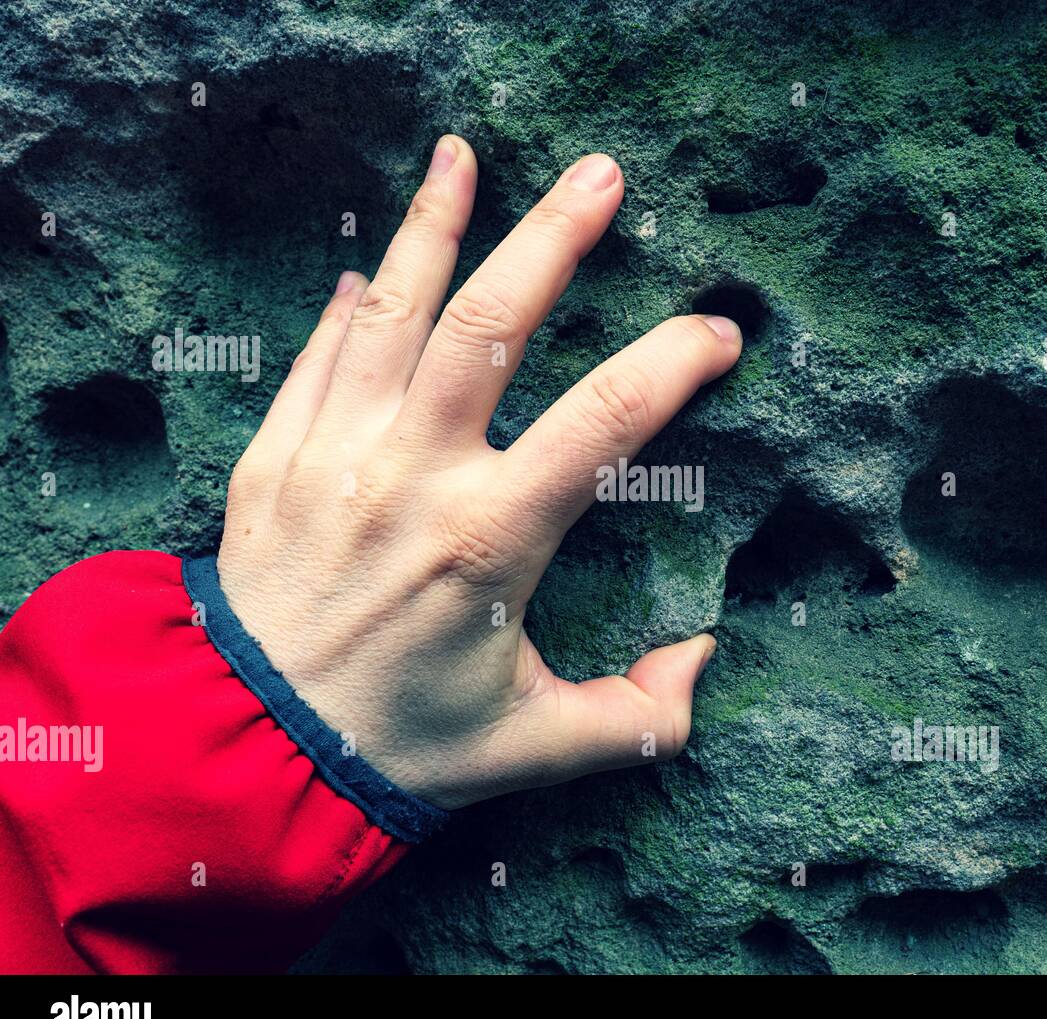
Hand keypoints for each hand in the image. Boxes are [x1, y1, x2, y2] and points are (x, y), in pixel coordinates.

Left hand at [216, 137, 740, 808]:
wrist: (247, 751)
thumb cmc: (402, 745)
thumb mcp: (535, 748)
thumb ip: (637, 716)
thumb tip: (702, 659)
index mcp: (490, 540)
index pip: (605, 420)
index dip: (674, 363)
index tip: (718, 333)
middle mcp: (411, 477)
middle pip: (489, 325)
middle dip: (554, 239)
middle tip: (601, 176)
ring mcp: (333, 456)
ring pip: (391, 314)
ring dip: (432, 227)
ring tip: (462, 157)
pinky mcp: (273, 459)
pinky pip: (317, 359)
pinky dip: (346, 309)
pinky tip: (367, 271)